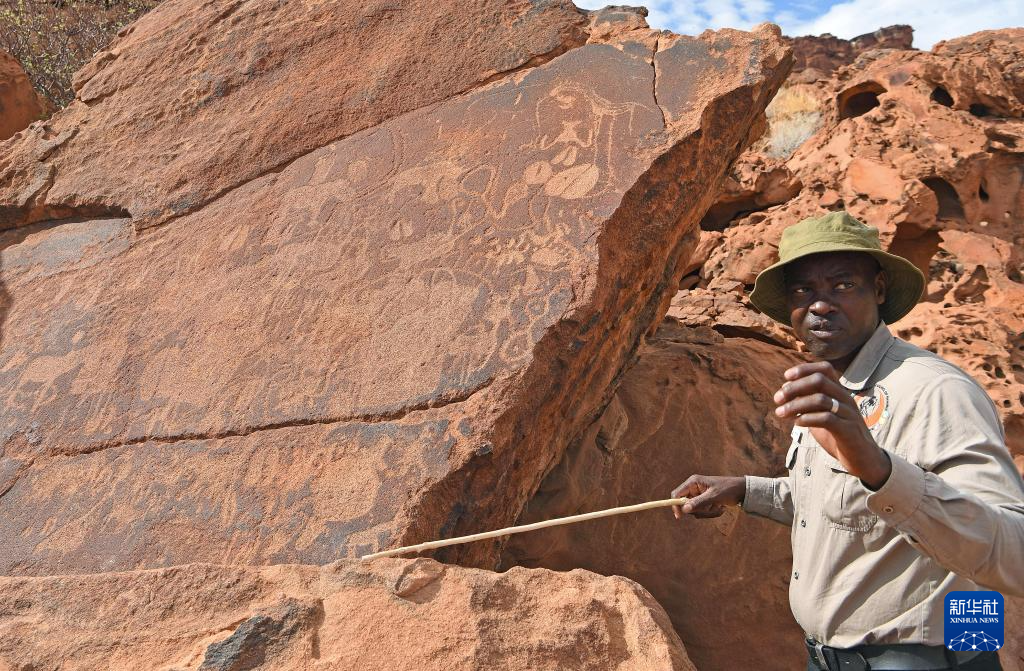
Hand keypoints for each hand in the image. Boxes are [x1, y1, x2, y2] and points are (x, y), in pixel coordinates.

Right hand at [670, 475, 745, 518]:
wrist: (742, 490)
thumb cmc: (728, 489)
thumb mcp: (714, 496)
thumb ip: (698, 502)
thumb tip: (684, 510)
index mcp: (693, 482)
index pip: (677, 494)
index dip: (676, 505)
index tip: (679, 516)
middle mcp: (694, 488)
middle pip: (685, 504)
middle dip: (698, 510)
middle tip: (709, 509)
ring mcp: (699, 495)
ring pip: (694, 510)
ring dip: (706, 512)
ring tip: (717, 507)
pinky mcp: (704, 501)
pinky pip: (701, 511)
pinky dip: (710, 512)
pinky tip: (719, 507)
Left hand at [773, 361, 890, 488]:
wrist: (862, 459)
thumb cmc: (838, 435)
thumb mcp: (820, 415)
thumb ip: (807, 402)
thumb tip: (785, 388)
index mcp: (840, 392)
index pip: (825, 369)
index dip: (804, 369)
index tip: (786, 377)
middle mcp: (846, 399)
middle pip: (820, 380)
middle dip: (795, 387)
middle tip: (777, 398)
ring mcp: (849, 414)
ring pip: (821, 399)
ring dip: (795, 405)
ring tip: (780, 413)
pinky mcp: (848, 430)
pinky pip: (827, 419)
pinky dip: (808, 418)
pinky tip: (796, 423)